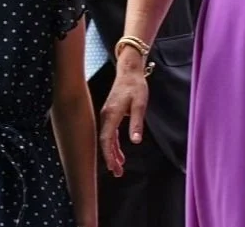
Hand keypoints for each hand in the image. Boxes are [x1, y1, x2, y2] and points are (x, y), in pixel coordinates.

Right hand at [98, 54, 147, 176]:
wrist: (129, 71)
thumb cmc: (135, 86)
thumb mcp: (140, 104)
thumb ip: (136, 122)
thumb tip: (135, 142)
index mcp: (112, 114)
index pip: (106, 139)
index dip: (109, 155)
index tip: (113, 168)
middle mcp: (106, 115)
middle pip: (105, 141)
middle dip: (110, 158)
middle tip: (117, 173)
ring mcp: (107, 115)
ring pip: (106, 138)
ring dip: (112, 153)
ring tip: (119, 168)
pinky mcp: (110, 114)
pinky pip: (110, 133)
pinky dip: (113, 145)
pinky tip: (119, 154)